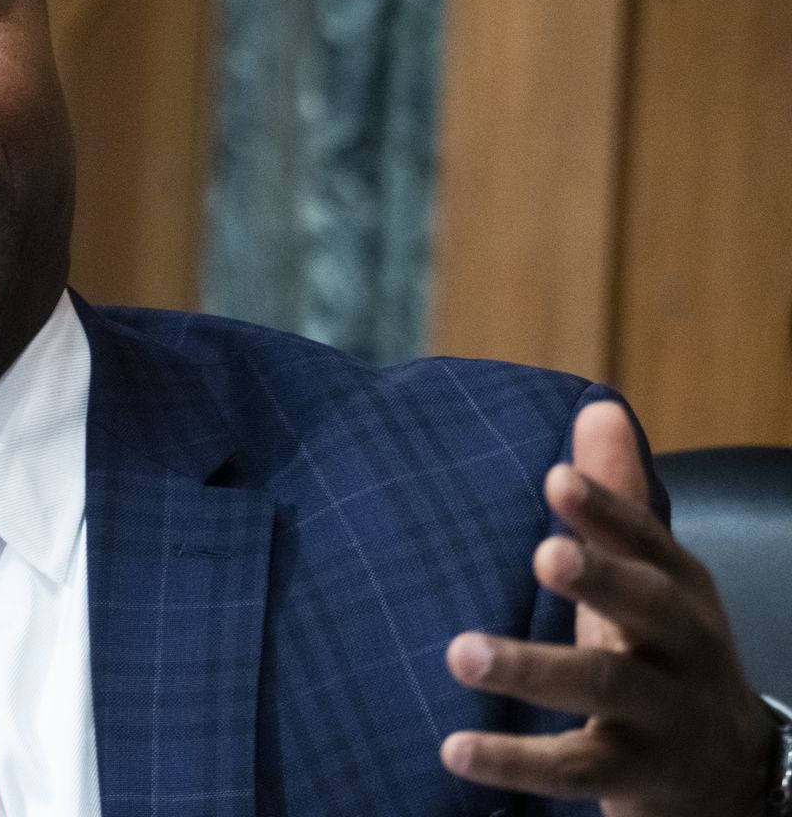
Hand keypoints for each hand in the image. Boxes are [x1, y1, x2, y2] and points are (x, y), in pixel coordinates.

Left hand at [440, 400, 775, 814]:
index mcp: (678, 590)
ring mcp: (663, 713)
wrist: (731, 778)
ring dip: (532, 670)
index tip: (557, 477)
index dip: (608, 510)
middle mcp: (681, 646)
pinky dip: (514, 761)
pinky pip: (574, 769)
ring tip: (460, 655)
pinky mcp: (636, 775)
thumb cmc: (665, 656)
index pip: (647, 542)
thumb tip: (598, 406)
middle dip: (599, 580)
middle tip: (542, 555)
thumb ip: (618, 502)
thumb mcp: (650, 579)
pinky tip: (454, 748)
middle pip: (645, 608)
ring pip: (603, 687)